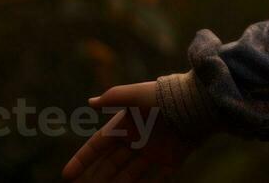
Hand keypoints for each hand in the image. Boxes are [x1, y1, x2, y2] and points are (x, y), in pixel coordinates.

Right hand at [63, 81, 198, 181]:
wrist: (201, 102)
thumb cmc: (167, 95)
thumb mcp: (138, 94)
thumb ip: (114, 97)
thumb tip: (89, 102)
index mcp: (127, 124)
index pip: (98, 145)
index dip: (83, 158)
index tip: (67, 174)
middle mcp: (138, 140)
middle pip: (111, 164)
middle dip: (97, 178)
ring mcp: (154, 151)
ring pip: (129, 175)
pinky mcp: (171, 160)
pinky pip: (156, 179)